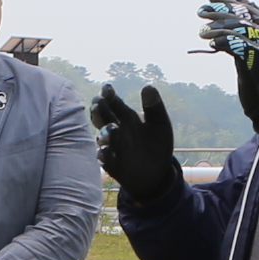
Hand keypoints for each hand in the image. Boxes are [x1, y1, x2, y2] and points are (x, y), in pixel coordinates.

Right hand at [90, 83, 179, 204]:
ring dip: (105, 133)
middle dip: (99, 110)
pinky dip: (105, 154)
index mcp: (127, 118)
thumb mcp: (160, 124)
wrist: (158, 173)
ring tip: (112, 128)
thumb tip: (148, 86)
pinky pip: (106, 158)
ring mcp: (113, 147)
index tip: (107, 88)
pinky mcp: (113, 164)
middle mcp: (117, 130)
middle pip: (103, 117)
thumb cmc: (157, 145)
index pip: (114, 104)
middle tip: (98, 102)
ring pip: (103, 137)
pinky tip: (106, 151)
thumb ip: (154, 107)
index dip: (109, 95)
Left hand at [200, 0, 258, 136]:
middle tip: (202, 10)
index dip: (231, 0)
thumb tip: (226, 17)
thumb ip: (249, 34)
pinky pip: (235, 45)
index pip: (252, 7)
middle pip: (243, 15)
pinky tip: (211, 43)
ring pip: (237, 28)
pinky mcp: (256, 60)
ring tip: (202, 30)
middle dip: (220, 10)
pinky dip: (221, 42)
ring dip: (216, 27)